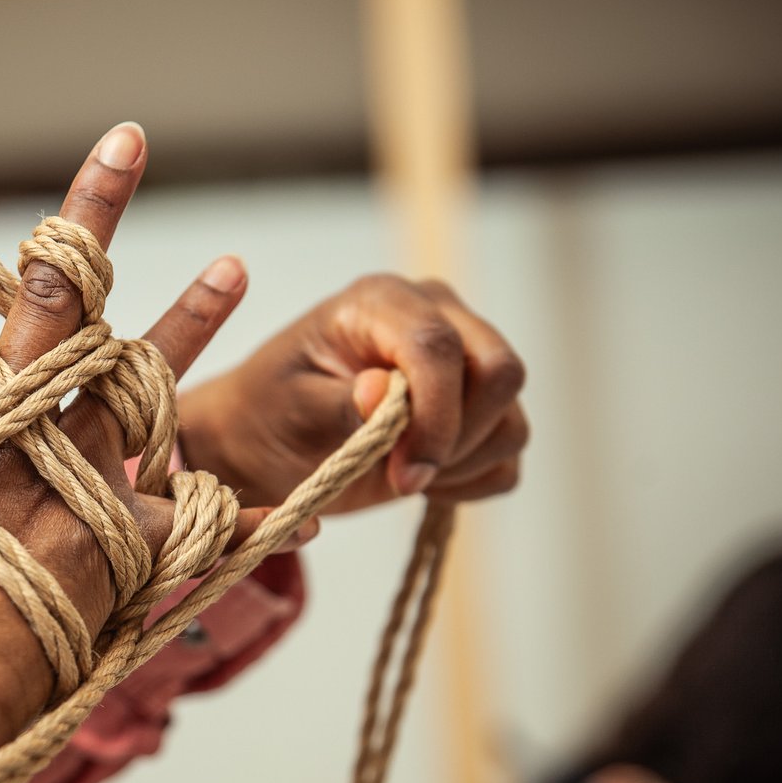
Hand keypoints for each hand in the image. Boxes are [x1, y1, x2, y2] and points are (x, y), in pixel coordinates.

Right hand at [0, 120, 292, 782]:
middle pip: (54, 308)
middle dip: (90, 218)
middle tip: (126, 146)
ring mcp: (60, 500)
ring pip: (135, 386)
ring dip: (185, 325)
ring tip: (234, 264)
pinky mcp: (107, 561)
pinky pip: (165, 501)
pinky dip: (195, 475)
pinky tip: (234, 444)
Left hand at [177, 274, 527, 512]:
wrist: (271, 437)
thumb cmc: (273, 412)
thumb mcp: (291, 408)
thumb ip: (338, 402)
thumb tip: (382, 391)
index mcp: (383, 302)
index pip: (438, 344)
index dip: (434, 414)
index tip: (405, 474)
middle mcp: (439, 316)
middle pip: (501, 371)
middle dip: (457, 438)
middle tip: (402, 479)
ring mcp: (468, 360)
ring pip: (510, 419)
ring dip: (461, 464)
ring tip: (398, 475)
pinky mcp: (482, 408)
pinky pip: (508, 454)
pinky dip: (471, 481)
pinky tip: (421, 479)